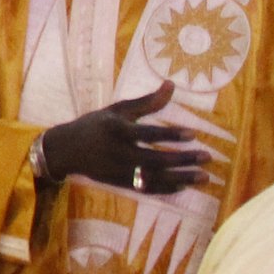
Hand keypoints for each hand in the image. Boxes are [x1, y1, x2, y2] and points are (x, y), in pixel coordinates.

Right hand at [39, 81, 207, 193]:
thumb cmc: (95, 125)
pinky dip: (166, 189)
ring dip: (181, 178)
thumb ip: (147, 102)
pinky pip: (147, 188)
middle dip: (183, 159)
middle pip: (155, 159)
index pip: (147, 134)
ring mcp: (119, 170)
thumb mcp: (118, 110)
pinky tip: (184, 186)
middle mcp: (118, 152)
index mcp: (116, 130)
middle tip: (207, 157)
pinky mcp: (120, 183)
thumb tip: (171, 84)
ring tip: (204, 177)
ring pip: (154, 177)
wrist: (66, 150)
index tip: (193, 134)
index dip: (170, 134)